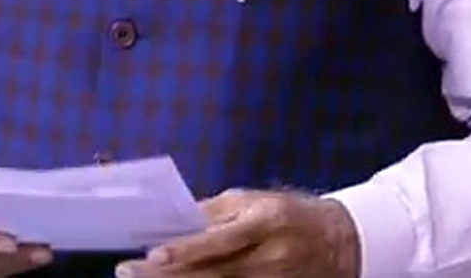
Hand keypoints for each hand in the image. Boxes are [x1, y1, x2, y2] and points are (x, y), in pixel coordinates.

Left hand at [114, 190, 359, 277]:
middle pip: (212, 273)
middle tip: (129, 271)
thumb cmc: (288, 213)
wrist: (341, 242)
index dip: (185, 251)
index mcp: (264, 223)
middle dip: (168, 275)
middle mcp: (267, 259)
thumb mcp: (255, 200)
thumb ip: (216, 211)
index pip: (219, 241)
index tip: (153, 255)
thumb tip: (176, 219)